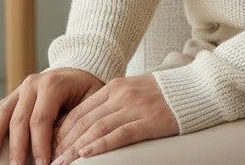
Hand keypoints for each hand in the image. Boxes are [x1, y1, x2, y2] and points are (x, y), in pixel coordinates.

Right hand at [0, 67, 103, 163]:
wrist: (80, 70)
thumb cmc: (86, 90)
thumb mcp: (89, 102)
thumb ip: (75, 122)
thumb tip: (65, 150)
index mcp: (53, 84)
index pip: (41, 119)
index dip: (39, 145)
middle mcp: (34, 83)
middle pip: (19, 118)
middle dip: (17, 147)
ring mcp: (21, 88)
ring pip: (3, 112)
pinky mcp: (14, 95)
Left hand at [51, 74, 178, 162]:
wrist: (195, 89)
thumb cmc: (163, 95)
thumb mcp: (132, 93)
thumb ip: (111, 105)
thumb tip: (87, 126)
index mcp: (115, 87)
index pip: (80, 110)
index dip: (62, 130)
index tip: (49, 147)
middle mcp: (121, 94)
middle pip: (84, 120)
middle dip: (64, 143)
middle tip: (50, 160)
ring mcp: (135, 106)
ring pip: (97, 128)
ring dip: (76, 148)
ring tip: (62, 163)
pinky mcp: (149, 121)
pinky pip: (120, 134)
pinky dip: (101, 145)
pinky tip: (87, 154)